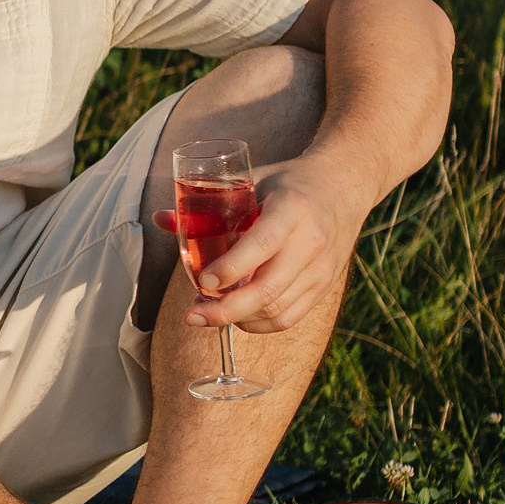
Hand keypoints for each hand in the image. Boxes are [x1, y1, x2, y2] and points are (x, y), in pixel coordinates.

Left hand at [155, 156, 368, 335]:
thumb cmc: (288, 183)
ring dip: (238, 318)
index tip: (202, 282)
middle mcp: (312, 240)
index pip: (262, 245)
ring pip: (278, 309)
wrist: (344, 187)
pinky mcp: (325, 285)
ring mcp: (322, 267)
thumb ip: (208, 203)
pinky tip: (236, 316)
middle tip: (191, 315)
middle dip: (226, 309)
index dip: (230, 268)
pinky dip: (259, 323)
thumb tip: (160, 219)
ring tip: (206, 313)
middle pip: (269, 288)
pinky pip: (290, 316)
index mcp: (292, 208)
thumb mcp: (252, 181)